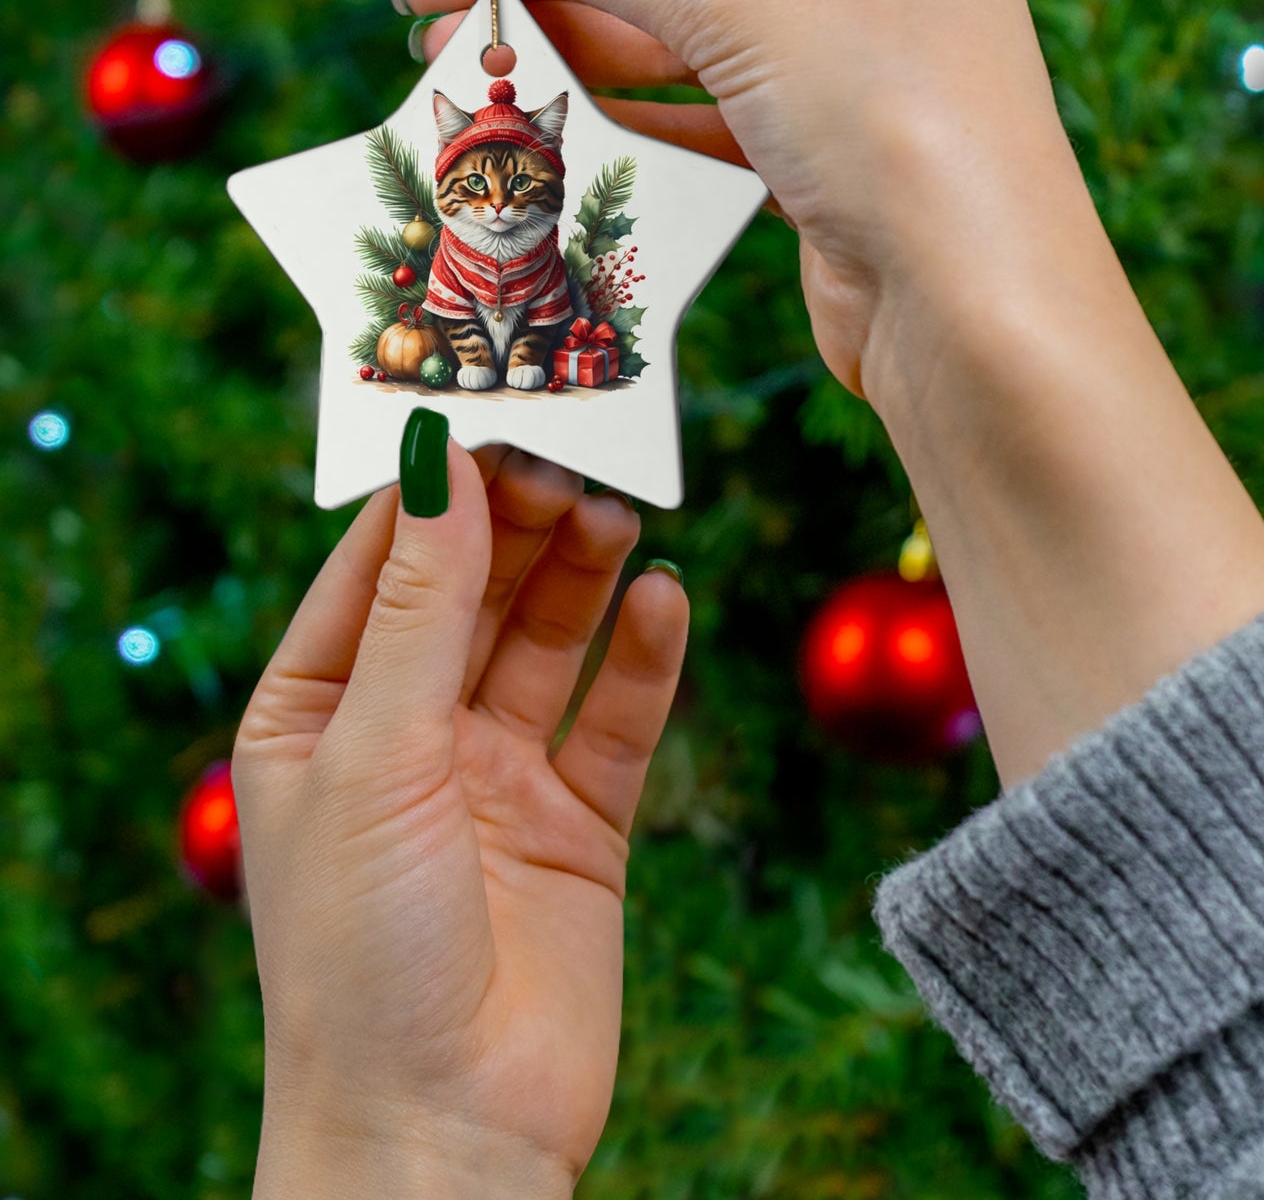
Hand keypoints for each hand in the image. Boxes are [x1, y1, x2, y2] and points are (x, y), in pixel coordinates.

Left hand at [233, 443, 686, 1196]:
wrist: (445, 1133)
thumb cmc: (361, 953)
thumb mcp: (374, 755)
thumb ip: (417, 608)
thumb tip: (437, 465)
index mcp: (318, 714)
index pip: (377, 567)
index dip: (432, 493)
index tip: (489, 416)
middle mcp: (407, 735)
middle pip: (472, 594)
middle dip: (517, 525)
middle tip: (572, 461)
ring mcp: (497, 777)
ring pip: (548, 641)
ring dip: (582, 575)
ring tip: (618, 514)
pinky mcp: (579, 823)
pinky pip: (616, 719)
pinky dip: (644, 658)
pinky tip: (666, 600)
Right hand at [401, 0, 1263, 791]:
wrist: (974, 313)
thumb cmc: (897, 122)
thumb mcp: (741, 5)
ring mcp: (846, 59)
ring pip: (680, 33)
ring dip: (572, 44)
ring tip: (462, 59)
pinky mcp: (819, 148)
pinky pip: (701, 108)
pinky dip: (623, 110)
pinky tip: (546, 113)